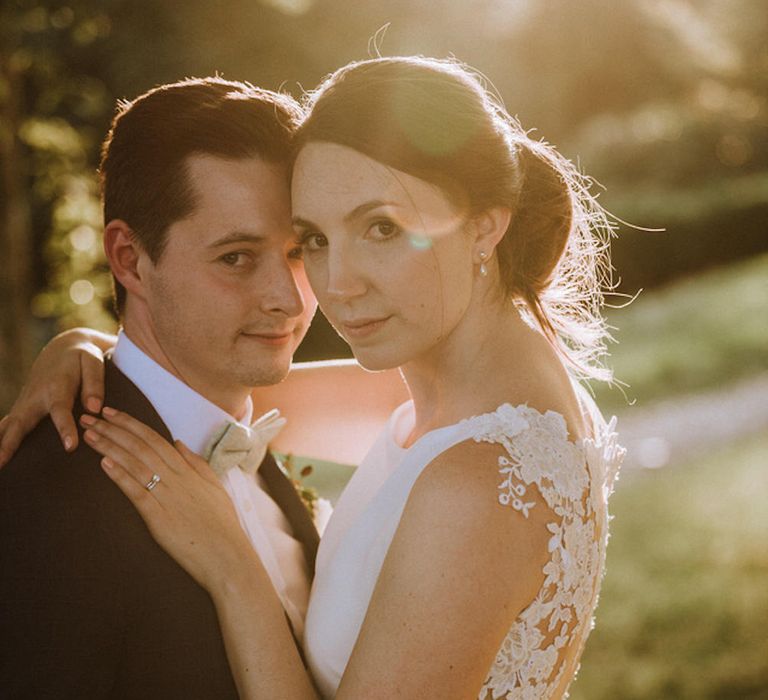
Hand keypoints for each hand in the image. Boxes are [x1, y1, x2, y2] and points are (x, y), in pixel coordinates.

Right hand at [0, 328, 114, 466]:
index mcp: (57, 386)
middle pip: (21, 422)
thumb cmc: (82, 356)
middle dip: (10, 442)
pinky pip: (8, 425)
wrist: (64, 346)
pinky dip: (0, 439)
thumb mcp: (92, 362)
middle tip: (1, 462)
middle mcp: (36, 396)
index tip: (70, 446)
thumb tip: (94, 409)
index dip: (65, 427)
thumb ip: (94, 383)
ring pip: (9, 425)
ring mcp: (25, 402)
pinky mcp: (22, 407)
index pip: (60, 410)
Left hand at [81, 407, 258, 591]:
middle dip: (114, 430)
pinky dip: (120, 476)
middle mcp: (176, 478)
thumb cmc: (222, 525)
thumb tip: (178, 442)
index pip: (155, 439)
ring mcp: (167, 496)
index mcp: (188, 470)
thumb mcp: (214, 486)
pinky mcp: (159, 517)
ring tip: (90, 436)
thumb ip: (196, 463)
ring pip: (135, 464)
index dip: (132, 425)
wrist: (227, 555)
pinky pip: (137, 491)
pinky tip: (104, 464)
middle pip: (141, 447)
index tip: (112, 414)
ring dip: (110, 447)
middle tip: (90, 417)